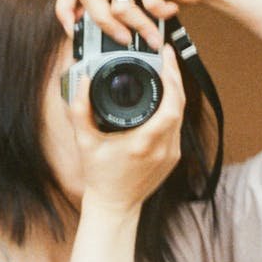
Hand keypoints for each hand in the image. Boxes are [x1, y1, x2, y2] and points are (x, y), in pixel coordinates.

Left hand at [55, 0, 221, 49]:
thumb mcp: (136, 7)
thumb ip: (118, 17)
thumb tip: (100, 46)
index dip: (64, 10)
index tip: (74, 33)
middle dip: (104, 25)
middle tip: (124, 40)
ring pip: (119, 4)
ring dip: (139, 26)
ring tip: (153, 36)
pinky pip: (147, 0)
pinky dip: (160, 13)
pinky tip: (170, 11)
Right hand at [69, 43, 185, 215]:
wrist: (114, 205)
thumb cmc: (99, 176)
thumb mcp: (84, 143)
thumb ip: (80, 111)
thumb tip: (82, 81)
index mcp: (144, 143)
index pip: (170, 104)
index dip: (172, 78)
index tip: (165, 57)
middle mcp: (163, 148)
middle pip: (180, 104)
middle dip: (175, 76)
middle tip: (166, 55)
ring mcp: (171, 154)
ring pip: (181, 114)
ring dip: (176, 90)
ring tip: (165, 69)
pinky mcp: (173, 157)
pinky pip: (177, 125)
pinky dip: (173, 107)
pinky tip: (165, 95)